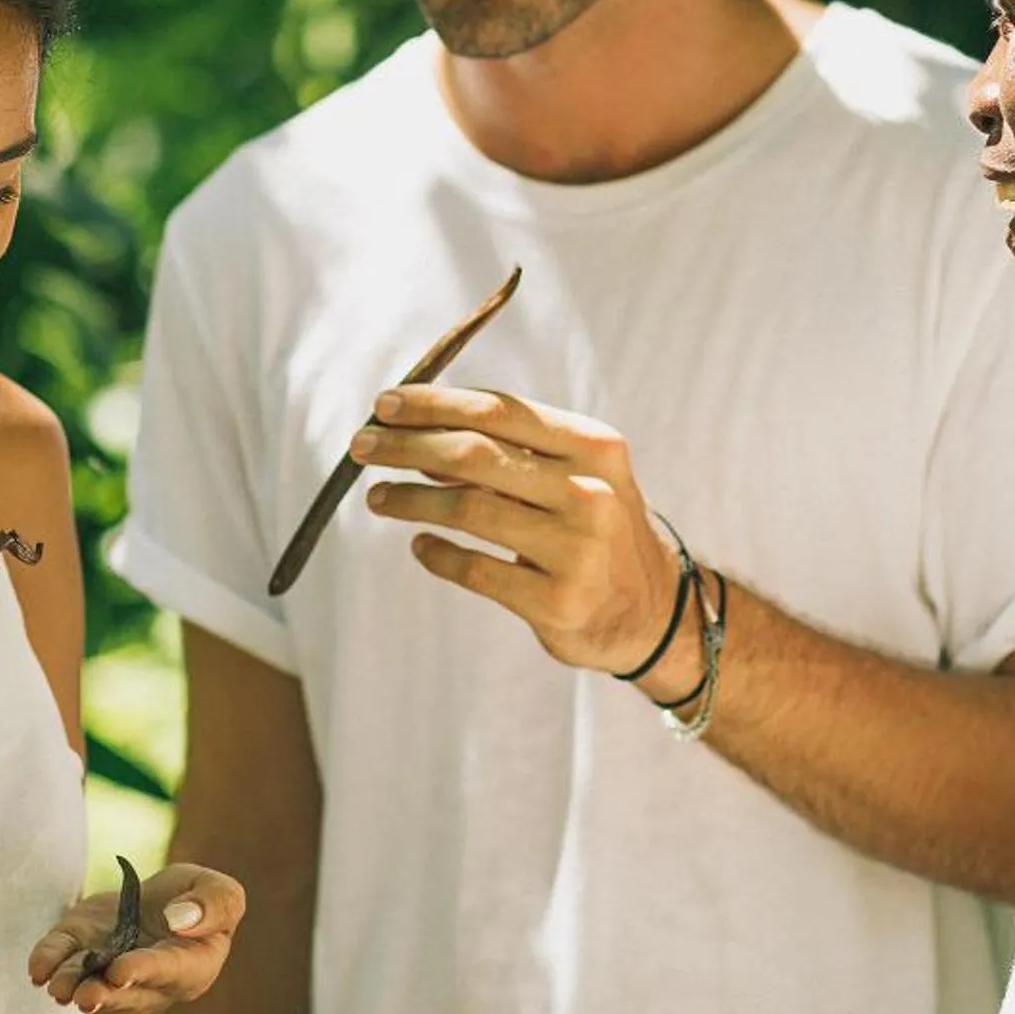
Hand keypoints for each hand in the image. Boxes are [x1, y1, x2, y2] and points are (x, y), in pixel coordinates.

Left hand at [27, 863, 245, 1013]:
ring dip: (72, 985)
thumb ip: (216, 904)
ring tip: (58, 989)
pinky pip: (62, 958)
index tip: (121, 971)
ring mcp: (107, 966)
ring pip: (88, 980)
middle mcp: (146, 979)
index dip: (144, 971)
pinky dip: (49, 962)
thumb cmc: (197, 902)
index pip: (168, 971)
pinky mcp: (79, 948)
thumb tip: (179, 920)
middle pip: (124, 991)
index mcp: (191, 967)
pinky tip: (38, 970)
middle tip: (83, 996)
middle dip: (102, 994)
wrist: (159, 904)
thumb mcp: (220, 892)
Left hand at [350, 384, 678, 676]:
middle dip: (407, 446)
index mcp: (593, 447)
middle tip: (361, 446)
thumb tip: (416, 432)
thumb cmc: (595, 526)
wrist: (653, 610)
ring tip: (378, 497)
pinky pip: (474, 570)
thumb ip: (510, 452)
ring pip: (468, 510)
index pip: (499, 411)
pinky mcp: (556, 602)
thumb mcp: (576, 475)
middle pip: (475, 455)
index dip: (434, 404)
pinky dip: (436, 554)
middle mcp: (588, 493)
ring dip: (410, 499)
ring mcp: (575, 550)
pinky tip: (419, 545)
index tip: (385, 403)